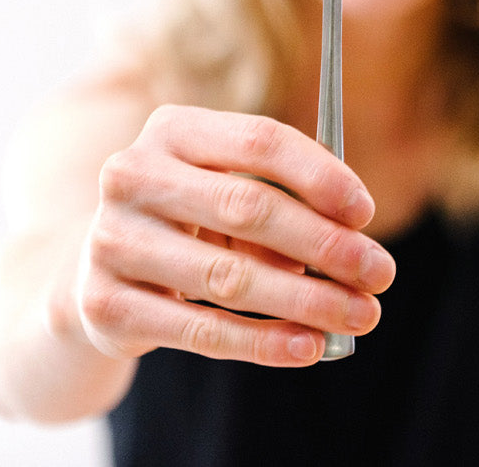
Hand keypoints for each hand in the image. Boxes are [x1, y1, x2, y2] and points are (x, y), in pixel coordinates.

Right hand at [74, 104, 394, 365]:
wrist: (98, 272)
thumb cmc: (193, 219)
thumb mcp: (231, 193)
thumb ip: (286, 204)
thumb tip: (352, 250)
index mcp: (174, 129)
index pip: (259, 140)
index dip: (319, 176)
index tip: (366, 213)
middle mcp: (133, 175)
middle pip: (249, 208)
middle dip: (326, 246)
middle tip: (381, 274)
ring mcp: (112, 240)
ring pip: (229, 277)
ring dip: (308, 301)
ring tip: (360, 315)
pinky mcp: (106, 305)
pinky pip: (202, 330)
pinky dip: (264, 342)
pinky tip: (309, 348)